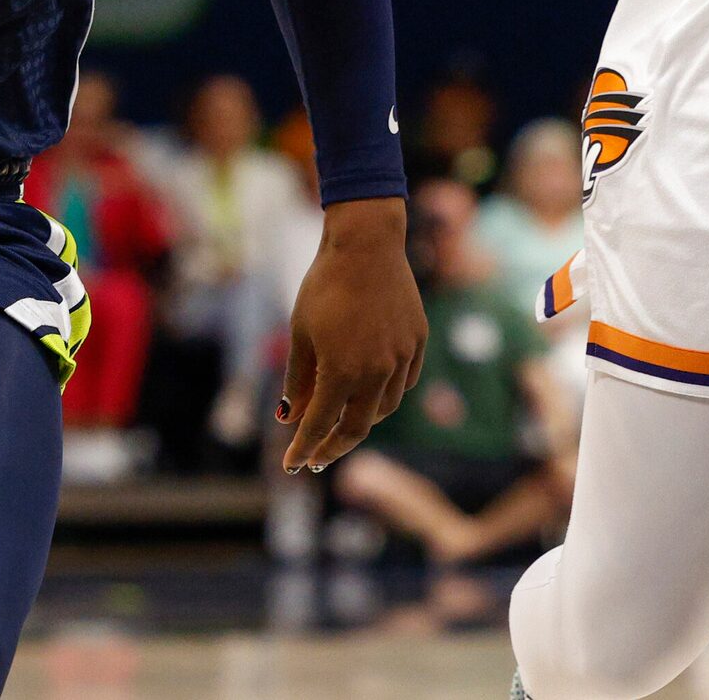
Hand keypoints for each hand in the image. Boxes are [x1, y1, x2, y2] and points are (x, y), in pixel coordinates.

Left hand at [276, 196, 426, 473]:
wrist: (367, 244)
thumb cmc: (325, 285)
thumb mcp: (301, 332)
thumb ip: (297, 380)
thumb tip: (290, 418)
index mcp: (342, 371)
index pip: (319, 425)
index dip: (304, 448)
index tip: (291, 464)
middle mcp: (376, 372)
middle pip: (357, 428)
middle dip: (334, 447)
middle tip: (317, 457)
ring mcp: (402, 358)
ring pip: (385, 408)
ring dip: (362, 421)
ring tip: (343, 423)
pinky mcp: (418, 342)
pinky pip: (404, 382)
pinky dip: (386, 394)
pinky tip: (371, 393)